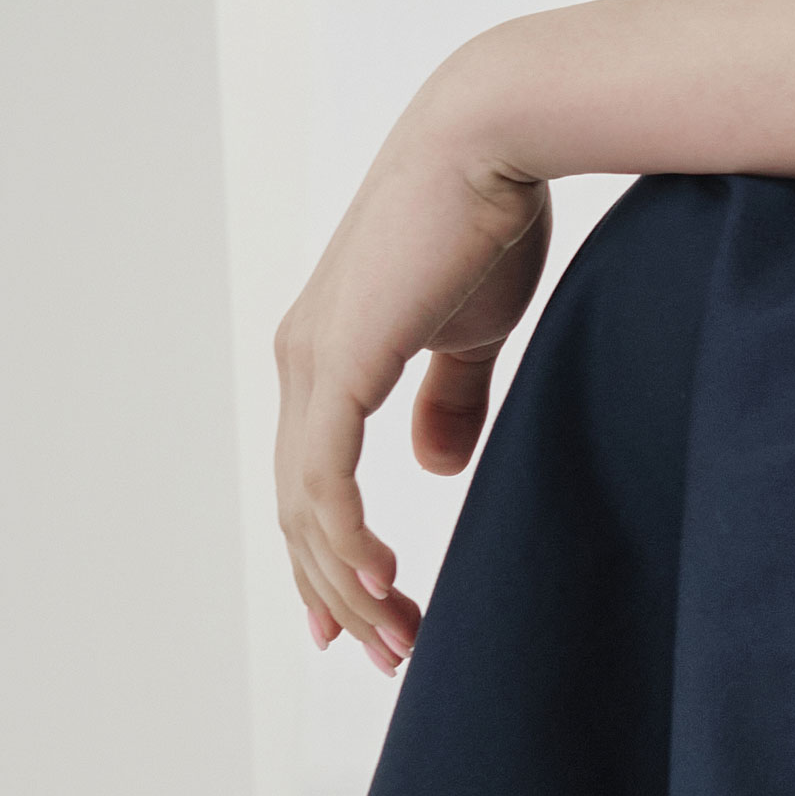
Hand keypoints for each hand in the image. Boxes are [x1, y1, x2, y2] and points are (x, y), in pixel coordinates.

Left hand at [273, 97, 550, 672]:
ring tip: (397, 639)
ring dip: (351, 584)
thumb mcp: (471, 329)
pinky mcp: (335, 366)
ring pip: (308, 510)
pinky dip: (347, 541)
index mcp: (328, 354)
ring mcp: (311, 365)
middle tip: (392, 654)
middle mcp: (303, 362)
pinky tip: (381, 584)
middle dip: (343, 592)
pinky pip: (326, 481)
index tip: (366, 617)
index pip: (312, 479)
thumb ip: (448, 397)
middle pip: (302, 510)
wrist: (492, 141)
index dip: (332, 555)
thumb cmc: (489, 219)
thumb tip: (433, 466)